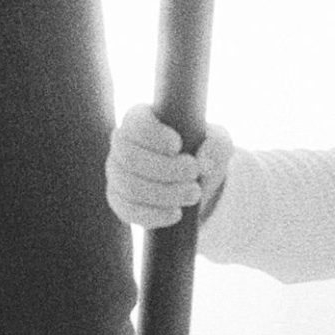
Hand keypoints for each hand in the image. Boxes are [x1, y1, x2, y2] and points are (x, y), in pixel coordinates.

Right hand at [106, 106, 232, 225]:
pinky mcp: (119, 201)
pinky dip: (154, 214)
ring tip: (193, 194)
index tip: (178, 145)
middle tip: (194, 173)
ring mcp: (116, 174)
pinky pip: (127, 211)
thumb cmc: (202, 153)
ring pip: (130, 186)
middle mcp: (122, 145)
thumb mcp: (217, 144)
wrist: (195, 183)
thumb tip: (204, 162)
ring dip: (165, 193)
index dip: (154, 135)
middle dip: (165, 168)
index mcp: (140, 120)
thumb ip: (217, 145)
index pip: (135, 123)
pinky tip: (176, 213)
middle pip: (129, 157)